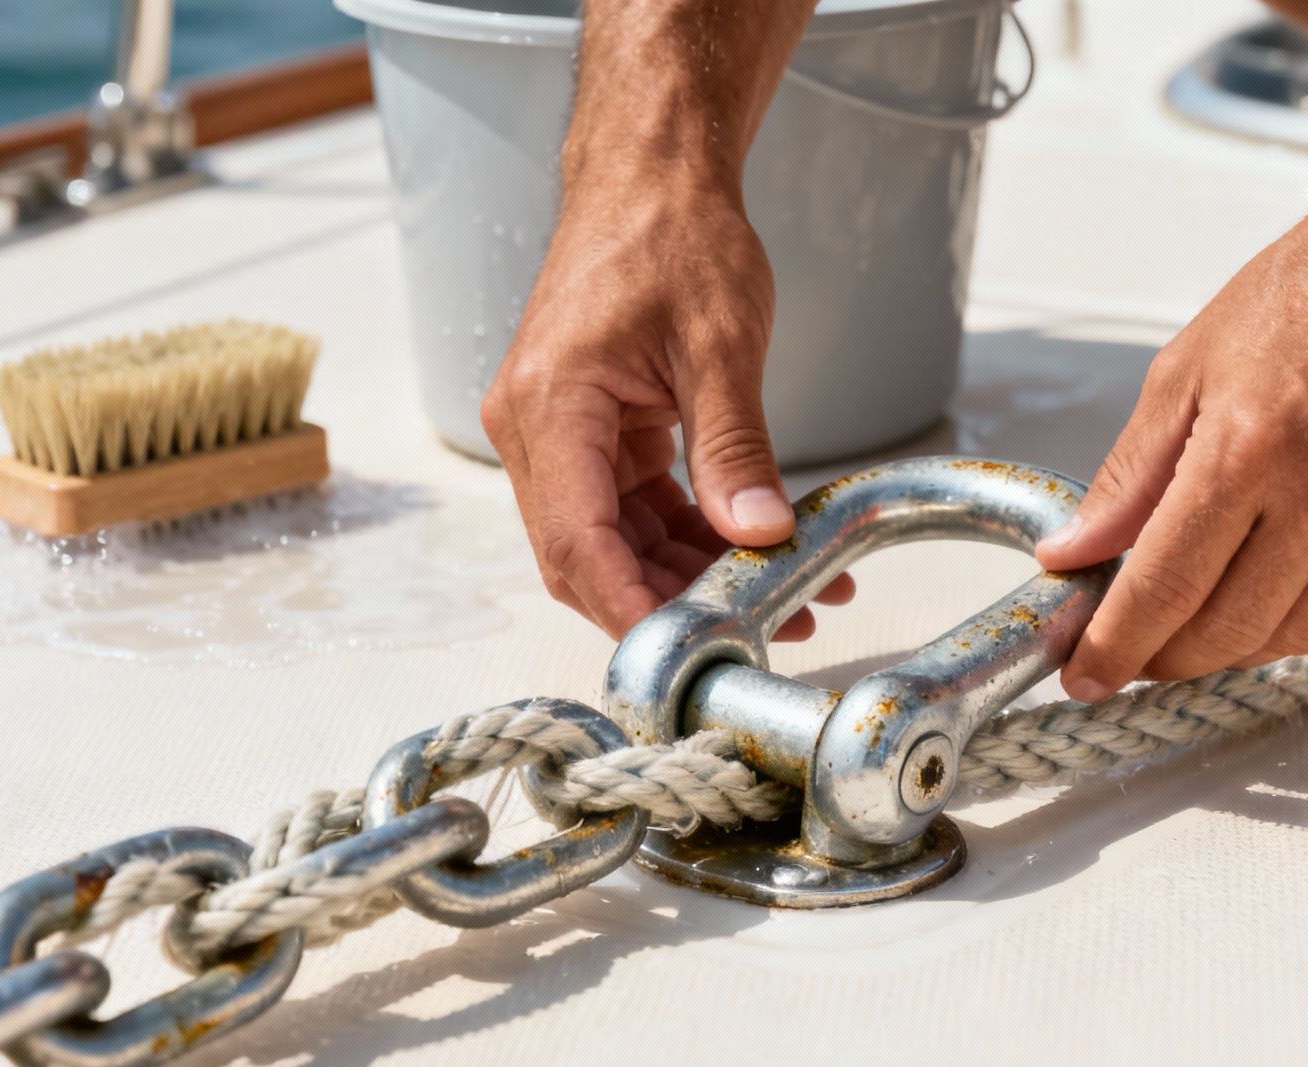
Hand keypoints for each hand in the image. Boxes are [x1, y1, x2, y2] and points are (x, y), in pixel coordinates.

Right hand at [482, 173, 850, 638]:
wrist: (650, 176)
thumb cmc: (673, 235)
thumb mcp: (720, 345)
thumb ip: (735, 447)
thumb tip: (758, 533)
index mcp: (551, 407)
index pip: (578, 543)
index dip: (630, 608)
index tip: (686, 650)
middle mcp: (534, 428)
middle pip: (585, 556)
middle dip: (665, 603)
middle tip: (751, 630)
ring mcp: (555, 432)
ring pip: (609, 540)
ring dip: (681, 575)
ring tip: (774, 594)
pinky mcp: (585, 431)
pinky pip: (625, 507)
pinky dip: (681, 535)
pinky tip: (746, 550)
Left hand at [1035, 191, 1307, 699]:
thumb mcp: (1189, 365)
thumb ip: (1131, 474)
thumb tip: (1073, 552)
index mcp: (1247, 444)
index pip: (1164, 587)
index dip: (1116, 647)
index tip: (1086, 675)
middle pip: (1229, 630)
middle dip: (1169, 657)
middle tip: (1137, 649)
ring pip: (1297, 634)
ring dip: (1238, 645)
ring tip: (1203, 616)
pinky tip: (1281, 585)